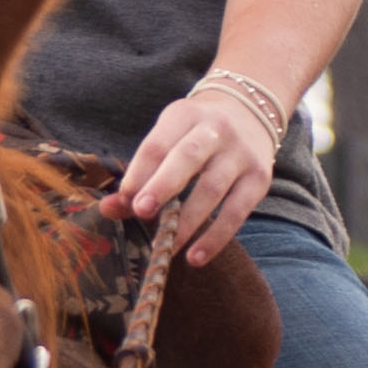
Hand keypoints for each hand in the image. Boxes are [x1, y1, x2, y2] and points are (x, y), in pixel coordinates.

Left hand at [109, 75, 284, 267]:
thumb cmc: (194, 134)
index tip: (123, 199)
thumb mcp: (167, 139)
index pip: (157, 144)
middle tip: (140, 211)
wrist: (250, 111)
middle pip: (187, 157)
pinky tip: (195, 256)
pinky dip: (216, 237)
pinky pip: (237, 211)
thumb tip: (108, 209)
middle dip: (162, 185)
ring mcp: (240, 153)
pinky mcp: (259, 178)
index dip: (139, 172)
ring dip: (187, 220)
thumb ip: (140, 174)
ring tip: (167, 246)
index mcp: (184, 116)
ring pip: (212, 187)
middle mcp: (215, 129)